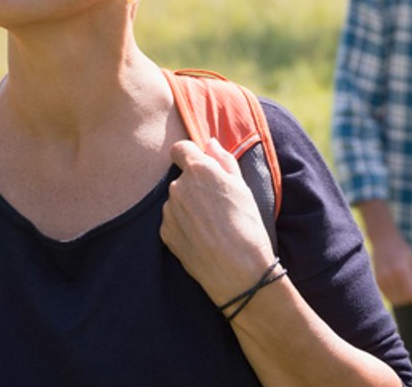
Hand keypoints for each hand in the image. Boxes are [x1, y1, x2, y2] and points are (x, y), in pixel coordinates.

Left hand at [161, 139, 276, 306]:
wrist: (238, 269)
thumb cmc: (246, 225)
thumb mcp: (242, 187)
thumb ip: (223, 160)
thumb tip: (209, 143)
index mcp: (199, 170)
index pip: (180, 149)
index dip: (190, 155)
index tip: (201, 166)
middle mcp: (178, 187)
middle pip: (181, 177)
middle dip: (195, 185)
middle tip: (216, 204)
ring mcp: (169, 211)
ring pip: (177, 200)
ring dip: (189, 206)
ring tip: (211, 225)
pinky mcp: (165, 233)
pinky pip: (172, 221)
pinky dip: (184, 226)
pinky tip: (203, 238)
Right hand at [369, 231, 411, 307]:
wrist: (383, 241)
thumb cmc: (402, 250)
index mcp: (401, 269)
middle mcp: (390, 275)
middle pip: (404, 298)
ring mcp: (382, 279)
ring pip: (395, 300)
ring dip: (404, 299)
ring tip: (408, 290)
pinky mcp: (377, 281)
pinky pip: (388, 296)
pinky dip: (396, 296)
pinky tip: (400, 289)